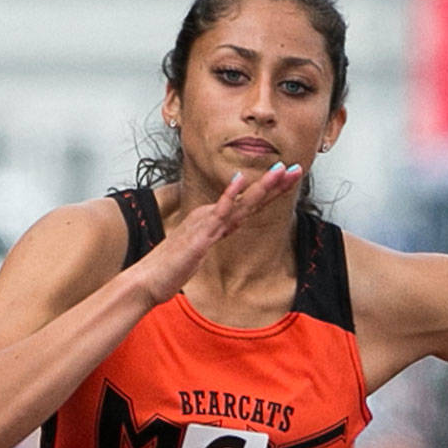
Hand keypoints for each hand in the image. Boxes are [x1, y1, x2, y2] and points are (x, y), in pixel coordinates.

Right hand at [132, 164, 301, 304]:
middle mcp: (211, 216)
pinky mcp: (200, 235)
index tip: (290, 178)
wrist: (149, 280)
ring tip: (280, 169)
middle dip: (275, 183)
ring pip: (240, 202)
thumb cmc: (173, 266)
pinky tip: (240, 180)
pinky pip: (217, 212)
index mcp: (214, 220)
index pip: (249, 203)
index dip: (271, 191)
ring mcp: (206, 223)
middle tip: (297, 167)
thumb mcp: (203, 247)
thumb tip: (229, 224)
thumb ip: (216, 233)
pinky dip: (229, 196)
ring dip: (261, 185)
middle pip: (250, 198)